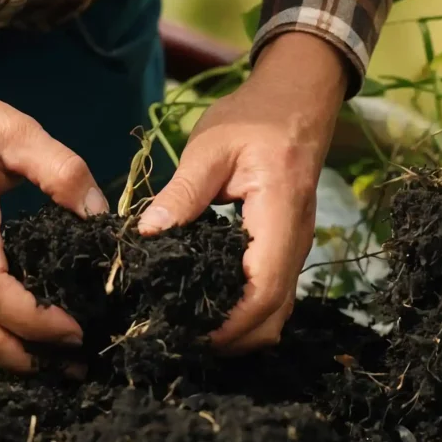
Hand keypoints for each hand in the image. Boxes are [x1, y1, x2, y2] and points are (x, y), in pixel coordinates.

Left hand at [138, 33, 347, 352]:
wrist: (295, 102)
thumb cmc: (254, 118)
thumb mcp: (210, 147)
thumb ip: (181, 193)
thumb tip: (145, 235)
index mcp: (280, 215)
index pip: (264, 290)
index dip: (229, 323)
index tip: (186, 331)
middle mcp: (296, 242)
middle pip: (273, 316)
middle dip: (231, 338)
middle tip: (178, 337)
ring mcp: (296, 249)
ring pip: (276, 314)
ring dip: (239, 330)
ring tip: (189, 327)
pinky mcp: (287, 250)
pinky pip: (272, 296)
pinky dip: (245, 313)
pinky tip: (208, 305)